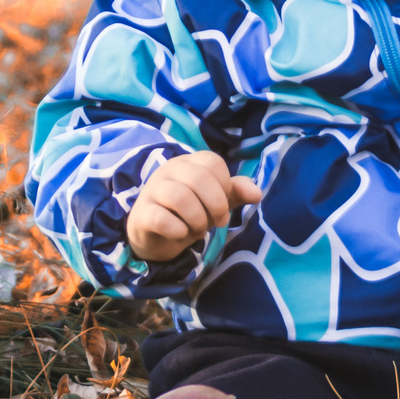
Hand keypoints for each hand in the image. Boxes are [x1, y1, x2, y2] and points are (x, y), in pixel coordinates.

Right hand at [125, 151, 263, 262]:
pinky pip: (161, 218)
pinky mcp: (142, 213)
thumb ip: (235, 193)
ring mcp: (153, 190)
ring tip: (197, 231)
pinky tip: (180, 234)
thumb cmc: (188, 213)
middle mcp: (169, 170)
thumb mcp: (215, 202)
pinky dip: (178, 230)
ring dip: (197, 220)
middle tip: (216, 223)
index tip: (224, 207)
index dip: (224, 187)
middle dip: (215, 205)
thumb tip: (257, 193)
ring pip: (180, 196)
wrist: (155, 236)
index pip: (213, 162)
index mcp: (189, 162)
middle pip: (199, 178)